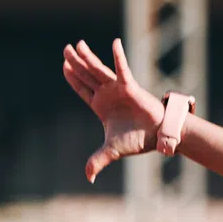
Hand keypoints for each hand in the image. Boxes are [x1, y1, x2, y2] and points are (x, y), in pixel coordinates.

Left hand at [63, 39, 163, 181]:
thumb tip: (88, 177)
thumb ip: (98, 160)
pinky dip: (118, 57)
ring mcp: (117, 89)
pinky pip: (122, 69)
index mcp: (101, 106)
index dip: (73, 78)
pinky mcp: (130, 86)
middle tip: (65, 50)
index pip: (83, 89)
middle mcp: (107, 94)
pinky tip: (115, 43)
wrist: (158, 136)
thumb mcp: (112, 150)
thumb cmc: (137, 140)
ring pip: (98, 70)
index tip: (64, 66)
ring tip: (77, 45)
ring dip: (87, 57)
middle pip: (86, 75)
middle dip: (75, 63)